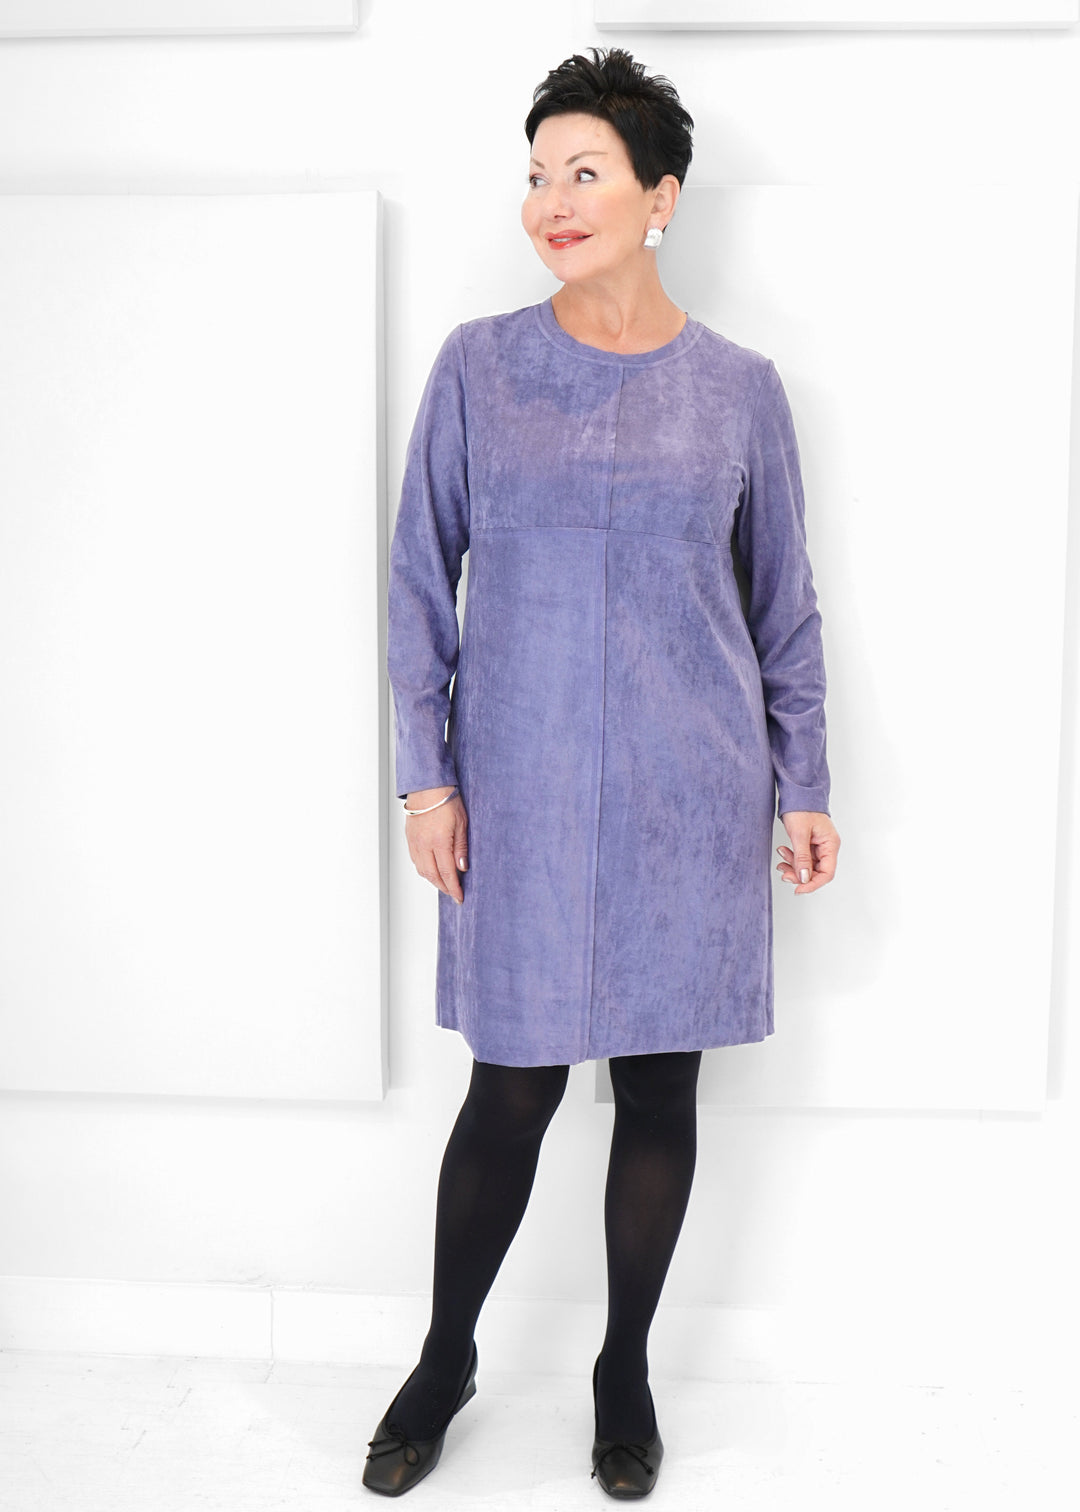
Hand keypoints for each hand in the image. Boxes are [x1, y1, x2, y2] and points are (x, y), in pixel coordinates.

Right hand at [404, 787, 468, 903]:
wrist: (427, 786)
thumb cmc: (447, 800)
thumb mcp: (462, 823)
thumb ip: (461, 847)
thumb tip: (462, 867)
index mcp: (439, 841)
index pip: (447, 872)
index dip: (454, 887)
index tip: (459, 897)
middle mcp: (424, 844)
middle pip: (433, 875)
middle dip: (444, 887)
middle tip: (454, 893)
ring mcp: (415, 842)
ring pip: (422, 870)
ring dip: (434, 880)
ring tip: (445, 884)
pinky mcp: (410, 838)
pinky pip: (416, 860)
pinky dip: (424, 869)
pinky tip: (432, 869)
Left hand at [775, 810, 838, 894]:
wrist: (796, 792)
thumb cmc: (801, 807)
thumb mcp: (799, 834)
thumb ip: (802, 857)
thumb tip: (804, 878)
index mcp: (830, 844)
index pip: (827, 873)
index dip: (812, 884)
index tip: (798, 889)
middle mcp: (827, 846)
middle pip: (816, 871)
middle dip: (799, 874)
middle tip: (785, 873)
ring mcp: (818, 845)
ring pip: (807, 865)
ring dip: (793, 865)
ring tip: (781, 858)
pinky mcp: (809, 843)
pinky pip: (802, 857)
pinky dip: (792, 857)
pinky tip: (783, 852)